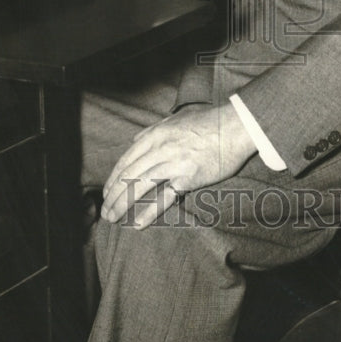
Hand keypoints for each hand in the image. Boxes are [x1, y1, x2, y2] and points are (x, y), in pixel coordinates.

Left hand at [100, 102, 255, 228]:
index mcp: (156, 134)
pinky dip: (150, 211)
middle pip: (129, 174)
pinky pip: (165, 197)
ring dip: (123, 204)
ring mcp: (174, 163)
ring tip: (113, 217)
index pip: (127, 159)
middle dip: (113, 195)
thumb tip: (136, 139)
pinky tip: (138, 223)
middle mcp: (161, 148)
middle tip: (105, 211)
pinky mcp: (189, 177)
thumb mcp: (176, 118)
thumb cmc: (208, 121)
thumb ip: (154, 129)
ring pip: (139, 186)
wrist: (235, 127)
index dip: (113, 178)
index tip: (106, 192)